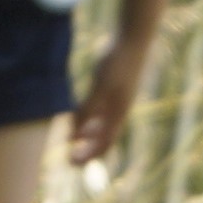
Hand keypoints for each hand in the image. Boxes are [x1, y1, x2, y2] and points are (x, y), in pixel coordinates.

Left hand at [69, 39, 151, 164]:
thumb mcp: (100, 88)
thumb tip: (73, 136)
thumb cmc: (117, 62)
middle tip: (69, 158)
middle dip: (87, 150)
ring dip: (88, 135)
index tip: (71, 164)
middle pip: (103, 139)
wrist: (133, 38)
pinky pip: (102, 110)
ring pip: (102, 125)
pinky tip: (80, 114)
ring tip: (72, 138)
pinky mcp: (114, 88)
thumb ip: (88, 110)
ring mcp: (118, 99)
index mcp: (118, 114)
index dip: (88, 157)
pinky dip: (90, 118)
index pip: (104, 145)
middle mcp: (119, 110)